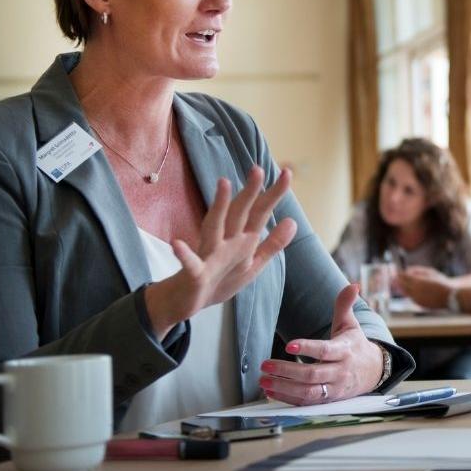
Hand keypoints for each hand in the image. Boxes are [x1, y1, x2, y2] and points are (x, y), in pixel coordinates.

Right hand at [145, 166, 296, 336]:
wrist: (187, 301)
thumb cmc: (220, 279)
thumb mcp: (252, 264)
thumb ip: (272, 244)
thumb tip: (293, 221)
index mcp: (242, 240)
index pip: (260, 212)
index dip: (274, 194)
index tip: (287, 172)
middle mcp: (226, 241)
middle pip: (239, 212)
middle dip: (250, 191)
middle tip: (258, 168)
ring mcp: (209, 254)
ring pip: (214, 226)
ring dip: (218, 206)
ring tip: (223, 183)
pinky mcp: (195, 273)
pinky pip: (189, 263)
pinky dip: (184, 254)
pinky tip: (177, 244)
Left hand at [258, 284, 385, 403]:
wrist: (373, 372)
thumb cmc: (355, 346)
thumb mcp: (351, 325)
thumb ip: (345, 305)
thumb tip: (353, 285)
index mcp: (345, 351)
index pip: (325, 350)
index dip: (308, 348)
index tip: (289, 345)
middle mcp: (340, 372)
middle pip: (312, 374)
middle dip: (287, 371)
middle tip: (265, 364)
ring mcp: (334, 389)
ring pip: (308, 392)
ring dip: (284, 388)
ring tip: (263, 380)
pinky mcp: (327, 400)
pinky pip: (306, 403)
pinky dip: (288, 399)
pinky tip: (271, 392)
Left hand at [397, 266, 452, 308]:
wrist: (451, 296)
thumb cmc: (442, 282)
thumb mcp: (431, 272)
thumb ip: (418, 270)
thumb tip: (408, 269)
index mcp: (418, 282)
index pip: (404, 277)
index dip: (400, 274)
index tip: (398, 271)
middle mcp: (416, 291)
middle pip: (403, 285)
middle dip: (399, 281)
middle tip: (396, 277)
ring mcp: (417, 299)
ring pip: (406, 293)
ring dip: (403, 288)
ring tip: (403, 284)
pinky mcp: (420, 304)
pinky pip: (412, 298)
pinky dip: (410, 294)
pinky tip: (412, 291)